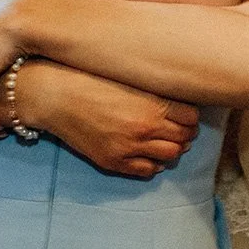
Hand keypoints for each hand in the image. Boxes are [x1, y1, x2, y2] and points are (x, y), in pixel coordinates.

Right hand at [7, 60, 200, 178]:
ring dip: (171, 149)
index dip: (190, 116)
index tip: (184, 113)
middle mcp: (146, 128)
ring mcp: (130, 147)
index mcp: (153, 104)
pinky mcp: (114, 161)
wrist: (55, 95)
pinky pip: (147, 170)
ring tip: (163, 140)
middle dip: (185, 133)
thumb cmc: (89, 79)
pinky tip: (146, 152)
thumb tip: (178, 99)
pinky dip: (153, 163)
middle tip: (177, 128)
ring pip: (170, 156)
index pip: (192, 117)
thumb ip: (155, 91)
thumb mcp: (129, 78)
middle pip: (185, 138)